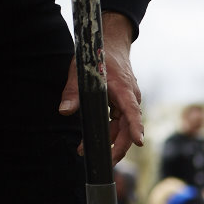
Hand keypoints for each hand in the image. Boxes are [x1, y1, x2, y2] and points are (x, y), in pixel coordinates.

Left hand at [58, 11, 144, 162]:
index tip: (139, 142)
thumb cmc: (96, 54)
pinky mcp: (123, 101)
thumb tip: (65, 112)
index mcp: (123, 88)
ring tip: (86, 150)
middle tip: (104, 161)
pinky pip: (118, 120)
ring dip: (108, 139)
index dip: (135, 127)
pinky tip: (95, 137)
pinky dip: (108, 130)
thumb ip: (72, 92)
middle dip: (118, 146)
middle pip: (128, 126)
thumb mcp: (80, 71)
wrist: (110, 41)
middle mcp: (130, 97)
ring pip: (121, 125)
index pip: (132, 111)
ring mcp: (127, 100)